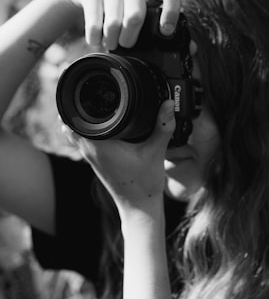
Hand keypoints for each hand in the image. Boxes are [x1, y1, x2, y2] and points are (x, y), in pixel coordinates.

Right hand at [55, 0, 179, 49]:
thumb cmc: (121, 5)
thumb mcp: (141, 12)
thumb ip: (162, 28)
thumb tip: (192, 49)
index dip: (171, 10)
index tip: (165, 31)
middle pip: (136, 16)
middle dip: (130, 38)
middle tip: (126, 45)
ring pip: (114, 22)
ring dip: (111, 41)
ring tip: (110, 44)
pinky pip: (94, 22)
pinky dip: (94, 37)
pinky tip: (95, 39)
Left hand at [66, 100, 174, 215]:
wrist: (140, 208)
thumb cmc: (144, 183)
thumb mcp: (156, 152)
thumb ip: (163, 126)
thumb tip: (168, 103)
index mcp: (98, 145)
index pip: (73, 120)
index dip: (74, 103)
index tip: (83, 90)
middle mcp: (89, 151)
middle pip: (70, 124)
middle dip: (76, 108)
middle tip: (89, 93)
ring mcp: (91, 158)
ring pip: (75, 133)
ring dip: (80, 120)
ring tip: (94, 105)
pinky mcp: (96, 162)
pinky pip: (84, 141)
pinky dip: (86, 130)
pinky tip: (102, 125)